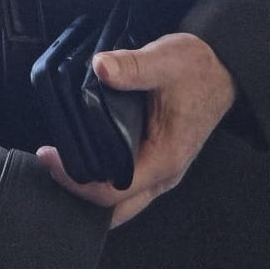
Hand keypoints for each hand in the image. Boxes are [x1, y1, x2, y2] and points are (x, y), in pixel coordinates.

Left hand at [35, 32, 235, 226]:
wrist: (221, 70)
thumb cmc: (197, 70)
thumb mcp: (166, 59)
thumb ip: (133, 65)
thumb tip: (102, 68)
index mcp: (164, 160)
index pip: (112, 192)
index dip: (75, 181)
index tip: (49, 156)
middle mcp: (162, 175)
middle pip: (113, 209)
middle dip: (76, 195)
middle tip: (48, 164)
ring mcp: (158, 173)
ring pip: (118, 202)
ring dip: (87, 189)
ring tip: (57, 162)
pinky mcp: (153, 163)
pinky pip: (122, 186)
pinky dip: (98, 180)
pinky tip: (78, 159)